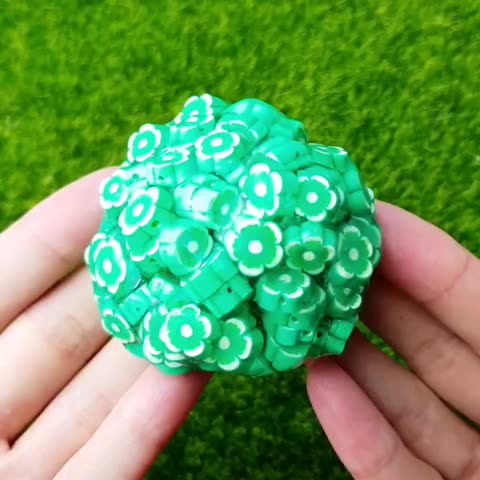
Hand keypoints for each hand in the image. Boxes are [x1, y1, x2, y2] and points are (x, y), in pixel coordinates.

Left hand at [0, 170, 209, 479]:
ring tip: (206, 301)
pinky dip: (151, 419)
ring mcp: (23, 462)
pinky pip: (110, 459)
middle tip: (184, 240)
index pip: (9, 278)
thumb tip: (32, 250)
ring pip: (99, 394)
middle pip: (66, 331)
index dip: (63, 231)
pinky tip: (193, 375)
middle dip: (130, 284)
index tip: (119, 187)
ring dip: (156, 350)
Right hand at [307, 202, 479, 478]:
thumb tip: (403, 263)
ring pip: (405, 405)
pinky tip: (319, 387)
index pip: (478, 303)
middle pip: (433, 346)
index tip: (370, 219)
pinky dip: (358, 433)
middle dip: (374, 299)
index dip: (427, 260)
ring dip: (351, 362)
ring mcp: (472, 466)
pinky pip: (396, 471)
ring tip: (303, 320)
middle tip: (319, 261)